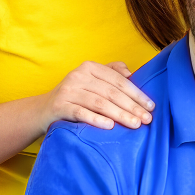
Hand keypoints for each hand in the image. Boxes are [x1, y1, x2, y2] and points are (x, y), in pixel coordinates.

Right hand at [39, 61, 155, 131]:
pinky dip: (96, 119)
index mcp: (90, 67)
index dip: (137, 93)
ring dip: (120, 114)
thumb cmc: (75, 96)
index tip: (151, 107)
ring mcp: (68, 90)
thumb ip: (111, 72)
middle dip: (132, 106)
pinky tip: (110, 127)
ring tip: (135, 125)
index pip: (118, 80)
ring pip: (99, 102)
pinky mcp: (59, 106)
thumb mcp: (92, 81)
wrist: (43, 110)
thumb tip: (131, 73)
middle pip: (111, 92)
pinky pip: (81, 113)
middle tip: (147, 119)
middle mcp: (78, 75)